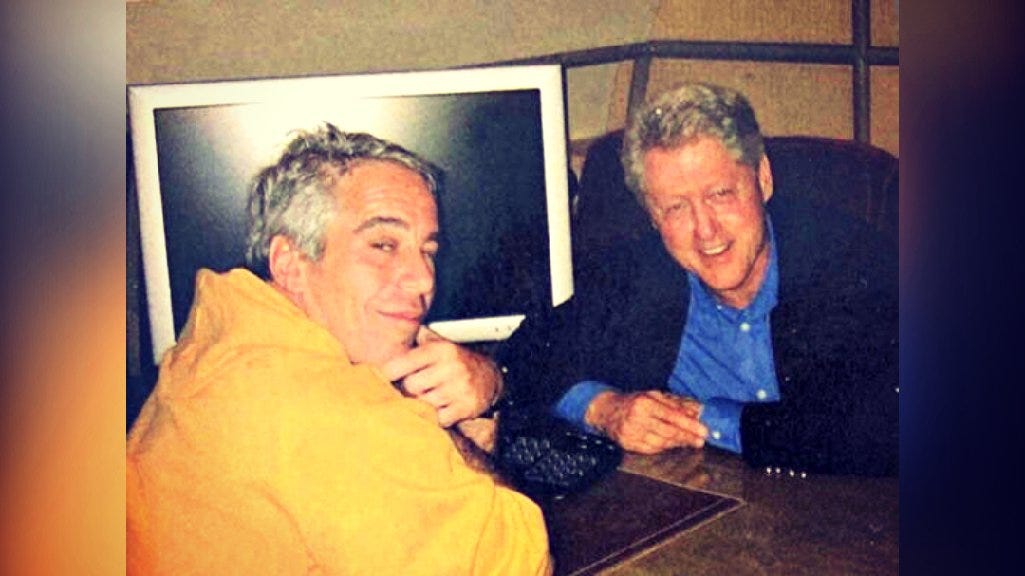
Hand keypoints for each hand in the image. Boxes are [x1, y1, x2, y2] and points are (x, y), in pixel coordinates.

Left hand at [380, 326, 502, 426]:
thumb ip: (414, 351)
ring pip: (424, 403)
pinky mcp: (466, 406)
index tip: (386, 378)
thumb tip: (381, 362)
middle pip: (411, 386)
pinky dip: (438, 417)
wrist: (491, 377)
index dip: (389, 373)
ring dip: (424, 404)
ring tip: (432, 398)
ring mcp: (459, 387)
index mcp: (439, 350)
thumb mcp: (438, 348)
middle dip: (410, 391)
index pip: (402, 363)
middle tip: (417, 390)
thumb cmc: (455, 364)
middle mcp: (450, 366)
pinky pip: (440, 418)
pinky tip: (443, 409)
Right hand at [585, 390, 707, 454]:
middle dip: (687, 437)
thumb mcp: (653, 396)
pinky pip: (652, 449)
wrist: (607, 411)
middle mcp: (637, 418)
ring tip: (689, 441)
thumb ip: (675, 404)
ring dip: (678, 443)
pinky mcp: (628, 444)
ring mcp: (632, 433)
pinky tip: (671, 444)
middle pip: (668, 431)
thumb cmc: (633, 402)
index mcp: (644, 403)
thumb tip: (696, 412)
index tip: (703, 430)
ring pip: (661, 442)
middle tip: (700, 440)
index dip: (689, 424)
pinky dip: (664, 447)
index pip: (672, 416)